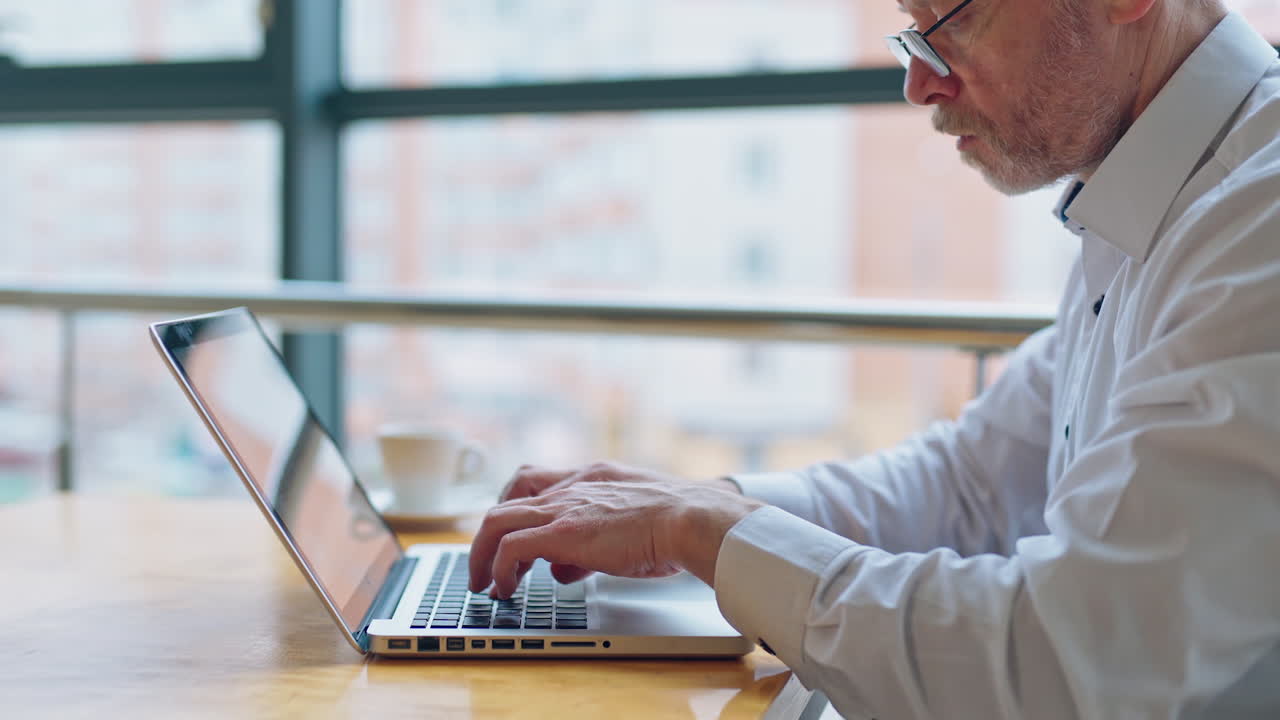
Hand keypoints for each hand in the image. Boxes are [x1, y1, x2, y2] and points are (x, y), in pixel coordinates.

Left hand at [467, 463, 763, 597]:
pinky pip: (511, 547)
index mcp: (590, 476)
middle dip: (489, 536)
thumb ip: (592, 546)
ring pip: (497, 520)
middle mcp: (571, 485)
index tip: (512, 537)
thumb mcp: (629, 528)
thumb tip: (563, 572)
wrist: (692, 517)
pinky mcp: (563, 531)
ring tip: (483, 582)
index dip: (516, 509)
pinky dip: (499, 568)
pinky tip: (505, 589)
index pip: (535, 480)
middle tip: (484, 565)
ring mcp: (564, 506)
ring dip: (483, 554)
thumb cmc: (676, 524)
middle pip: (508, 499)